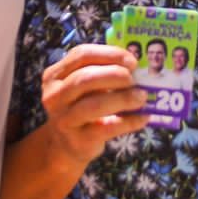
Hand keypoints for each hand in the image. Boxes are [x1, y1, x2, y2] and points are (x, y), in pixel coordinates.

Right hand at [39, 44, 147, 166]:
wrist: (67, 144)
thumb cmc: (81, 106)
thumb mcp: (83, 87)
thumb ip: (103, 72)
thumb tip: (137, 67)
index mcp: (55, 75)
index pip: (81, 55)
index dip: (110, 54)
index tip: (132, 61)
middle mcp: (54, 96)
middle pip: (85, 78)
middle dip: (115, 75)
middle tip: (134, 80)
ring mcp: (64, 120)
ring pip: (94, 105)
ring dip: (123, 98)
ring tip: (141, 97)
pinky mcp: (78, 141)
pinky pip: (107, 128)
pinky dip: (129, 121)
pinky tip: (143, 117)